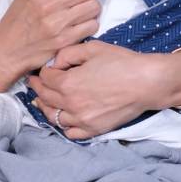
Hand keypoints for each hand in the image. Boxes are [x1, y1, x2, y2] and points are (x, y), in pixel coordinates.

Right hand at [0, 0, 100, 77]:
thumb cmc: (20, 16)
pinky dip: (88, 24)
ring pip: (95, 6)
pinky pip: (93, 25)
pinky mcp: (66, 40)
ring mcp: (59, 23)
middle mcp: (50, 3)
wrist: (8, 49)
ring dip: (90, 7)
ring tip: (79, 10)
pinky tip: (77, 24)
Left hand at [28, 41, 172, 139]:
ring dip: (46, 108)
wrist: (147, 82)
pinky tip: (63, 118)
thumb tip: (55, 64)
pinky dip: (64, 125)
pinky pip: (71, 132)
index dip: (41, 72)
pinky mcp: (94, 130)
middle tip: (34, 84)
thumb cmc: (121, 62)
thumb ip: (67, 54)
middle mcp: (70, 104)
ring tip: (43, 102)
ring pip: (53, 117)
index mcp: (67, 83)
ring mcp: (82, 120)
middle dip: (37, 89)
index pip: (44, 78)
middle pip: (45, 98)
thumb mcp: (92, 48)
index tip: (40, 70)